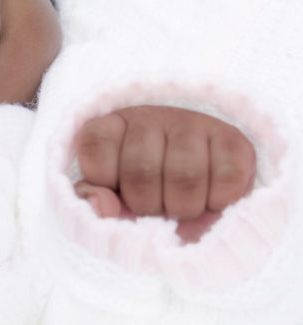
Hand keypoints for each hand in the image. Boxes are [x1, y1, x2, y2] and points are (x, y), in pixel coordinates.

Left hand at [73, 105, 255, 238]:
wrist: (199, 191)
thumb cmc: (140, 192)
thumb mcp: (106, 197)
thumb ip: (91, 200)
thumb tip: (103, 206)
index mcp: (111, 126)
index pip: (95, 147)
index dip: (103, 180)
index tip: (114, 188)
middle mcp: (151, 116)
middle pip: (141, 171)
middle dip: (146, 204)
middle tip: (154, 206)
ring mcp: (194, 123)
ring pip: (184, 176)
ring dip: (182, 208)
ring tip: (180, 207)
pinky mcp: (234, 139)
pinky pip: (227, 179)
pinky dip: (217, 203)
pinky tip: (209, 200)